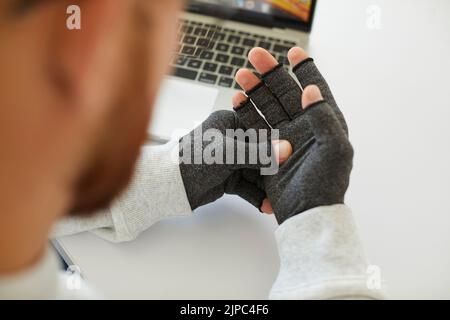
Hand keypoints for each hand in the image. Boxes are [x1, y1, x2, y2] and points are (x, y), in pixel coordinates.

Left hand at [179, 110, 291, 210]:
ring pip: (257, 172)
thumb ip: (258, 153)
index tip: (296, 150)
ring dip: (267, 186)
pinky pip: (248, 187)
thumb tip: (286, 149)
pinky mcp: (229, 179)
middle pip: (262, 153)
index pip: (262, 129)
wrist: (169, 185)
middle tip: (292, 178)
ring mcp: (232, 160)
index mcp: (231, 122)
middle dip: (275, 168)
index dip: (279, 141)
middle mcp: (233, 139)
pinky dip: (257, 196)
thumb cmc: (193, 159)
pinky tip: (268, 206)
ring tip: (282, 198)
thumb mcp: (228, 153)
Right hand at [234, 47, 352, 223]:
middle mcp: (305, 128)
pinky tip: (237, 99)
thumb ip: (324, 117)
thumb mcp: (334, 149)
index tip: (294, 51)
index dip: (306, 69)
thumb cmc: (326, 184)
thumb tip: (312, 90)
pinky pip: (256, 126)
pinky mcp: (268, 150)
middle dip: (272, 73)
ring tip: (241, 73)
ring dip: (256, 89)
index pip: (316, 90)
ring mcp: (285, 138)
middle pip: (287, 93)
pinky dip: (246, 112)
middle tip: (255, 54)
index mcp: (325, 124)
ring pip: (269, 106)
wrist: (306, 214)